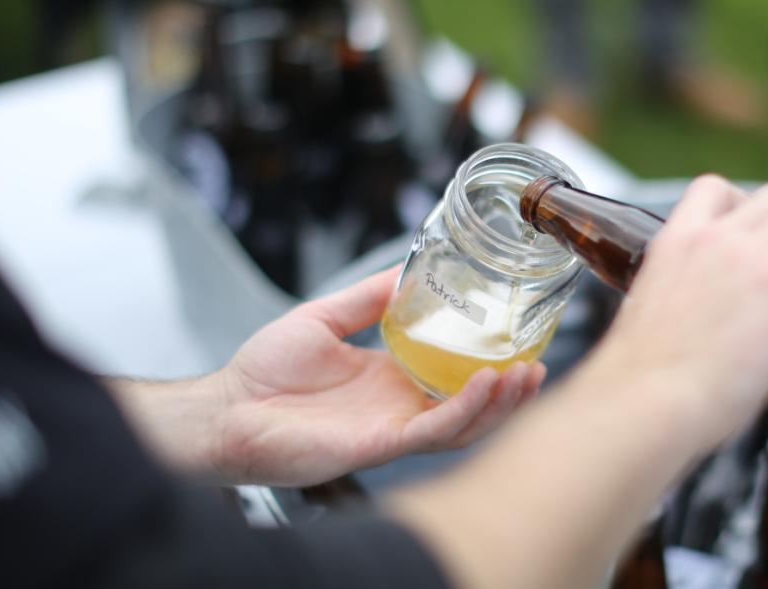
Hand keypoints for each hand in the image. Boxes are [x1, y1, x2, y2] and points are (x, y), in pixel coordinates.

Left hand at [208, 267, 544, 485]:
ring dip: (499, 403)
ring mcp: (392, 430)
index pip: (455, 379)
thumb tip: (404, 269)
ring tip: (527, 375)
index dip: (493, 367)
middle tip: (541, 365)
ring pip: (463, 425)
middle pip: (472, 409)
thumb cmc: (263, 370)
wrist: (226, 407)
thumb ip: (367, 299)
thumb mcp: (325, 316)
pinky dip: (463, 410)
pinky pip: (431, 432)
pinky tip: (485, 385)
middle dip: (511, 392)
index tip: (524, 343)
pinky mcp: (377, 445)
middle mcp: (399, 410)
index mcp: (392, 382)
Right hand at [586, 174, 767, 445]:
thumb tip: (692, 344)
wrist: (647, 402)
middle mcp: (716, 236)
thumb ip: (674, 314)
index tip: (767, 244)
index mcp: (675, 242)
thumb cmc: (643, 387)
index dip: (753, 207)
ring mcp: (750, 253)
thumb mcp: (648, 324)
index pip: (717, 189)